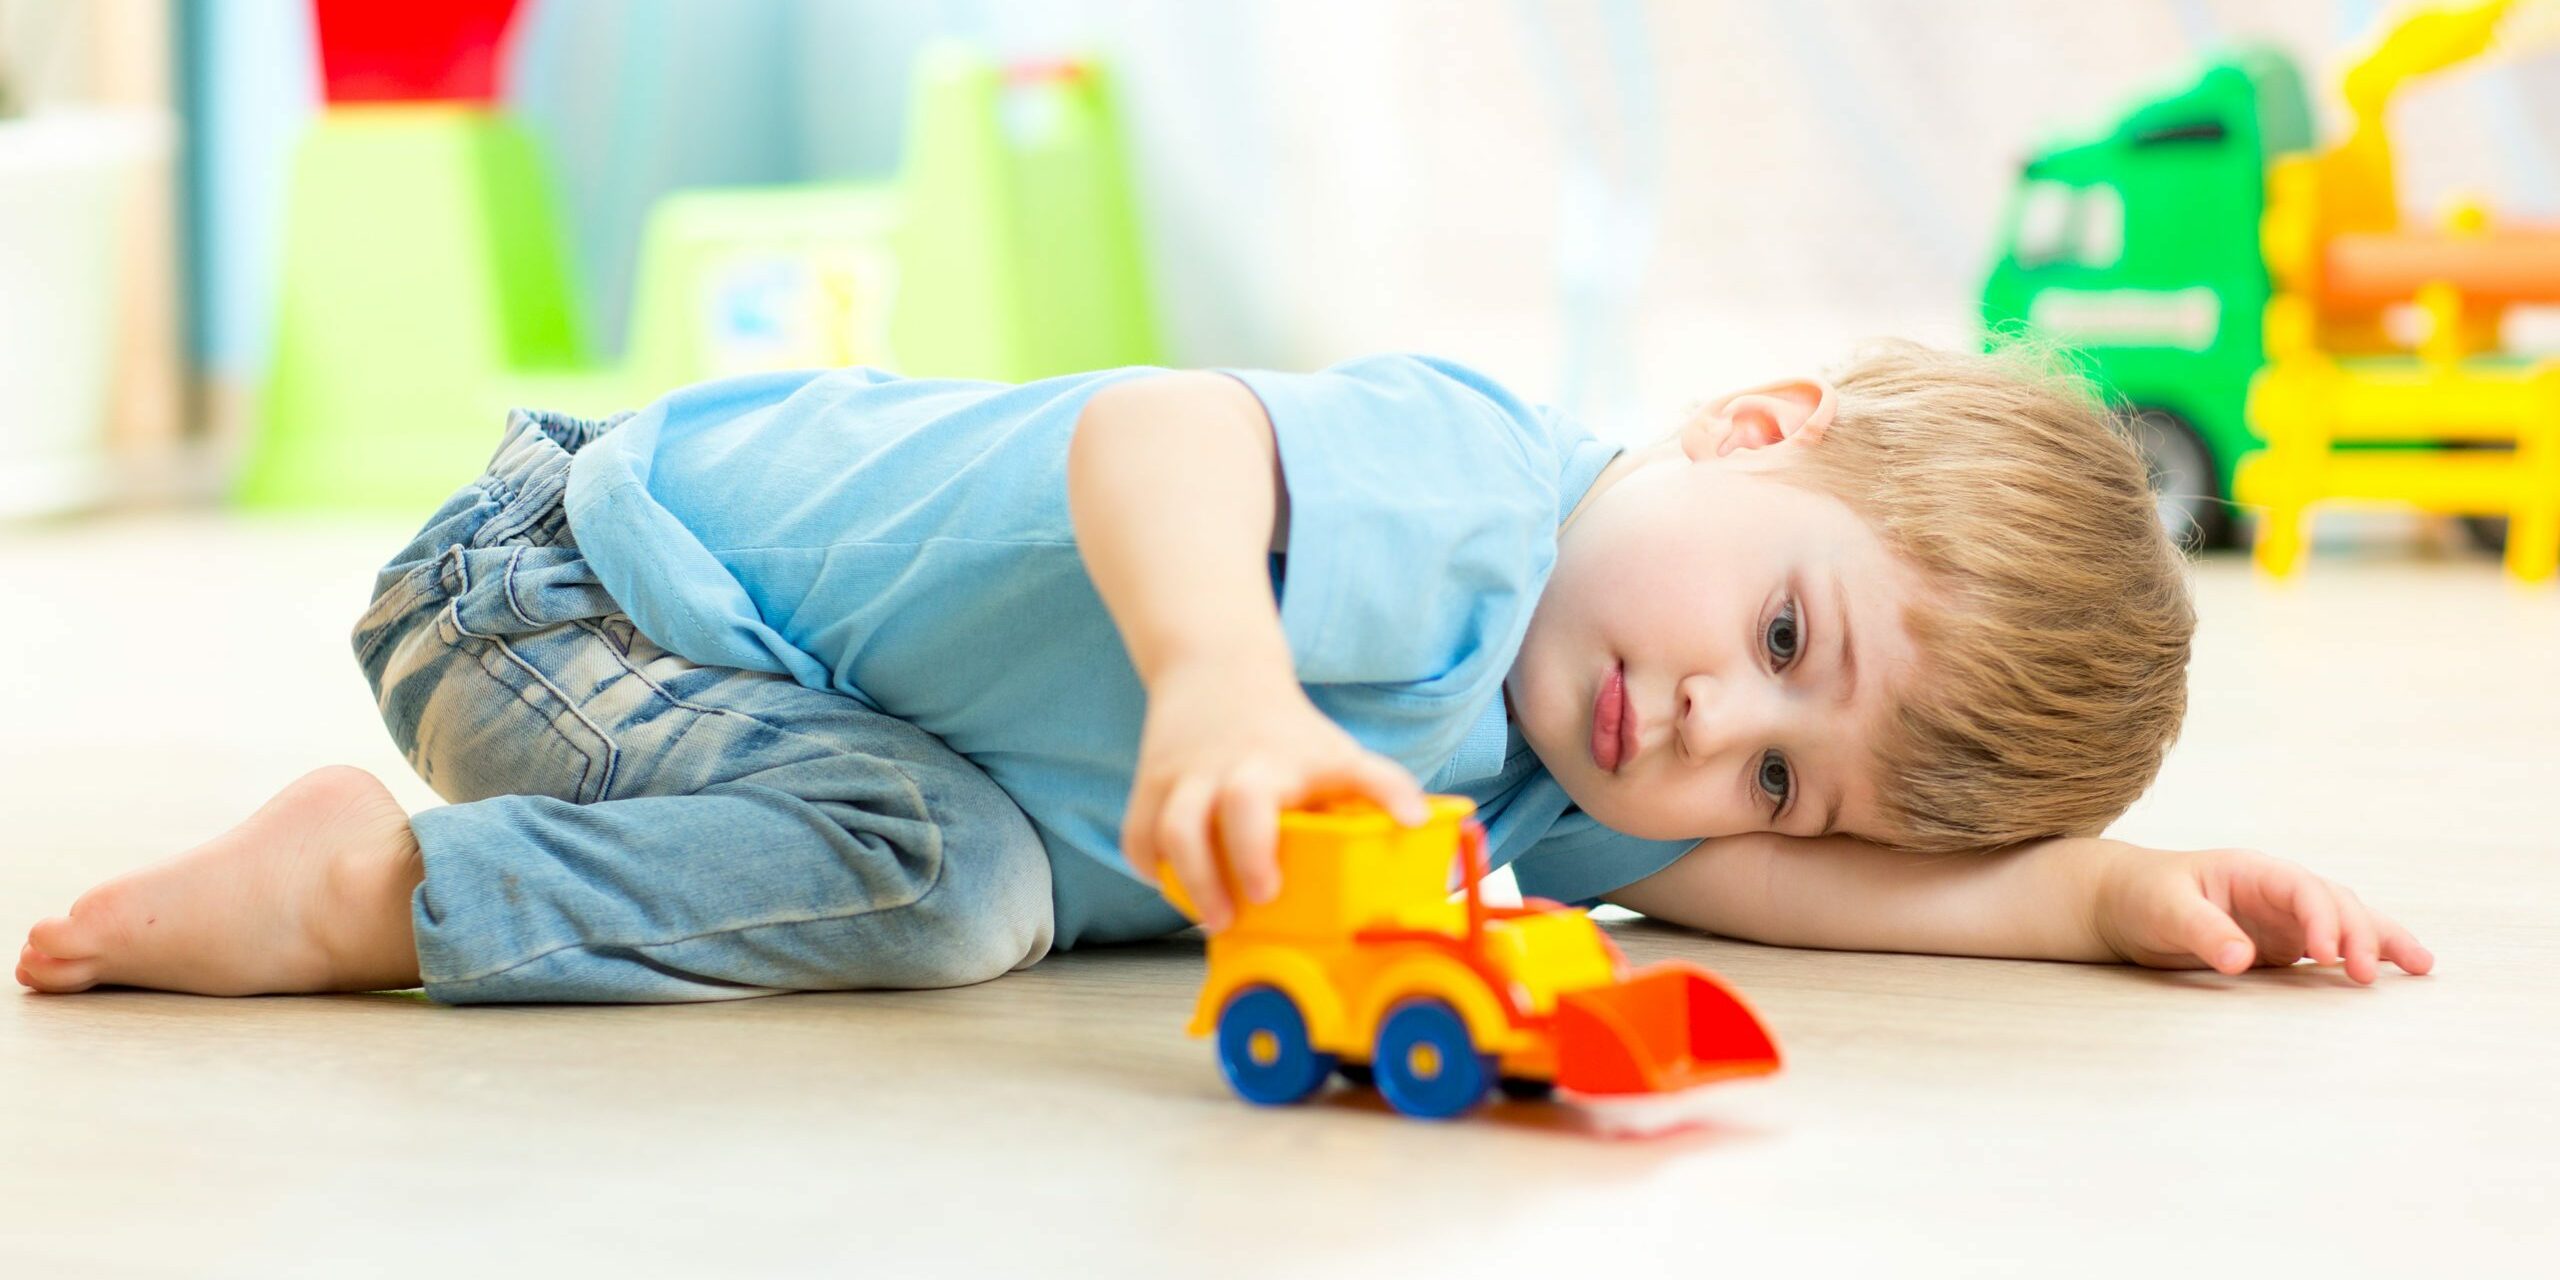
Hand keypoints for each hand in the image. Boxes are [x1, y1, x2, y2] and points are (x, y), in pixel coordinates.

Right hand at [1121, 656, 1429, 931]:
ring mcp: (1193, 775)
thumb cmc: (1285, 734)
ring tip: (1218, 918)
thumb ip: (1377, 792)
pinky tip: (1176, 885)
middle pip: (1243, 804)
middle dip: (1250, 855)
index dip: (1388, 794)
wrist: (1213, 671)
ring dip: (1195, 880)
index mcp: (1304, 763)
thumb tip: (1421, 836)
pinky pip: (1141, 837)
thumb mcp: (1336, 754)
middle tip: (1265, 896)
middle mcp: (1246, 767)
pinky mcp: (1152, 785)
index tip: (1410, 821)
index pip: (1359, 773)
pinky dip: (1152, 868)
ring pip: (1177, 828)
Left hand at [2093, 846, 2433, 983]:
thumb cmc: (2140, 896)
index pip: (2303, 889)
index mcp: (2254, 871)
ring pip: (2345, 922)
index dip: (2321, 919)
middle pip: (2335, 903)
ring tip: (2422, 966)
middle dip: (2360, 934)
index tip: (2327, 955)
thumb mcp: (2164, 910)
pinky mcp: (2281, 944)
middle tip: (2369, 974)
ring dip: (2381, 941)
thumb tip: (2242, 960)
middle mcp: (2277, 891)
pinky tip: (2394, 972)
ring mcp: (2284, 918)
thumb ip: (2203, 931)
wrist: (2120, 903)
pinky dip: (2362, 956)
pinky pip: (2331, 948)